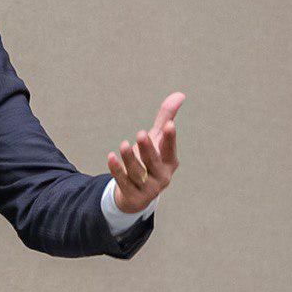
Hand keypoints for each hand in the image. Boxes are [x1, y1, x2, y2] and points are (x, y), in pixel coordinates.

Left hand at [106, 92, 184, 213]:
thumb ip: (166, 118)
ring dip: (130, 158)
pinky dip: (117, 169)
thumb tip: (180, 94)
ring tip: (123, 144)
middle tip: (140, 133)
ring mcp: (148, 189)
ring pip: (137, 172)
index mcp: (169, 162)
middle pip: (154, 162)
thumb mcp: (157, 140)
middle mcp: (162, 177)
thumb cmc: (149, 160)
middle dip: (148, 148)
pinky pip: (123, 182)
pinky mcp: (133, 196)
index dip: (170, 138)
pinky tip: (111, 156)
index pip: (170, 149)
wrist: (137, 194)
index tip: (169, 125)